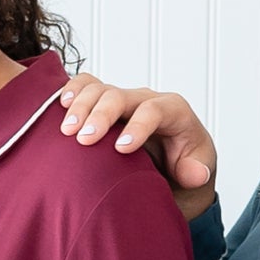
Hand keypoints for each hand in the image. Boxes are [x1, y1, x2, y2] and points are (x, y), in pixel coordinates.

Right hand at [54, 77, 217, 220]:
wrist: (173, 167)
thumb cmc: (186, 166)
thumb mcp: (199, 172)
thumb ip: (199, 171)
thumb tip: (195, 173)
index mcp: (173, 111)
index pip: (154, 110)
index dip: (138, 126)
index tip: (122, 148)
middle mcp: (146, 100)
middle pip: (121, 96)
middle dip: (101, 115)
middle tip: (84, 139)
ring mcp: (124, 100)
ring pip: (99, 89)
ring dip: (80, 106)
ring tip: (67, 131)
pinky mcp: (105, 104)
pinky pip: (86, 86)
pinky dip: (72, 92)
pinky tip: (60, 106)